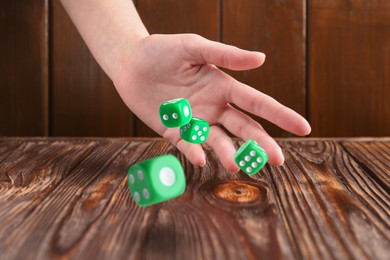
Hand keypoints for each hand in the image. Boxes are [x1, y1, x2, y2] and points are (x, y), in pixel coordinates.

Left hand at [113, 34, 310, 171]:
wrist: (130, 63)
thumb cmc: (162, 50)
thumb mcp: (194, 47)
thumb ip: (225, 55)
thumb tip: (262, 59)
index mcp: (223, 86)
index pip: (258, 103)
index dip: (281, 115)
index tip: (304, 128)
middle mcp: (213, 107)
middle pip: (243, 128)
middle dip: (261, 144)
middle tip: (278, 160)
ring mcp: (194, 121)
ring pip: (218, 140)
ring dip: (228, 152)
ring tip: (236, 164)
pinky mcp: (174, 131)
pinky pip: (187, 145)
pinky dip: (194, 152)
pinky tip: (200, 158)